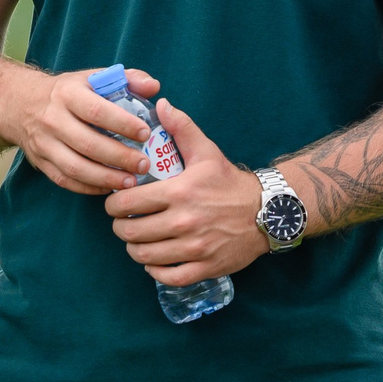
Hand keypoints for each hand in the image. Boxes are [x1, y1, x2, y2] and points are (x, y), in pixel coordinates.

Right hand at [0, 67, 153, 195]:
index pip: (97, 111)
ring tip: (131, 182)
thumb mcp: (91, 78)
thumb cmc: (68, 92)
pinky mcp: (40, 162)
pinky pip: (64, 180)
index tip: (146, 133)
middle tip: (144, 164)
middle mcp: (52, 119)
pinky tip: (109, 188)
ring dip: (106, 178)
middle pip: (88, 144)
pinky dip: (88, 188)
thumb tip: (153, 86)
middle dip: (120, 157)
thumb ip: (126, 78)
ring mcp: (44, 143)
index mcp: (68, 94)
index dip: (123, 124)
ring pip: (75, 167)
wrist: (21, 104)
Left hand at [103, 99, 267, 285]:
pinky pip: (169, 277)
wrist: (269, 211)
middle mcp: (185, 222)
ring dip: (135, 249)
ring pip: (146, 256)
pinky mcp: (206, 267)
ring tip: (137, 240)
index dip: (113, 205)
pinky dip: (156, 271)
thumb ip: (181, 127)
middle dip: (120, 228)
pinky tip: (154, 261)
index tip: (115, 203)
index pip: (129, 203)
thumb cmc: (230, 182)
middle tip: (123, 223)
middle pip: (131, 233)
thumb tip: (161, 104)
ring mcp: (195, 248)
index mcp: (180, 192)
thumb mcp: (207, 151)